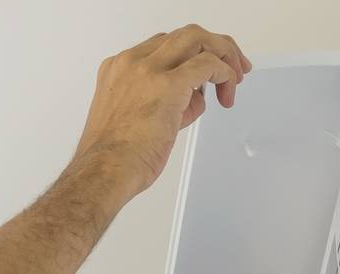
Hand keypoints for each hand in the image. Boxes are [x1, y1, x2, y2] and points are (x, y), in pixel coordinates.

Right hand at [72, 25, 250, 202]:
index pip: (164, 46)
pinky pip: (207, 64)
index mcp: (118, 69)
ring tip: (236, 78)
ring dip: (223, 55)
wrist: (103, 172)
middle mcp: (131, 62)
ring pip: (197, 39)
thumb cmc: (114, 159)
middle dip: (215, 48)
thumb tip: (192, 101)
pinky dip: (225, 73)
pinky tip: (228, 89)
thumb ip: (164, 104)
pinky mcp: (168, 85)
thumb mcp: (135, 122)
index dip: (190, 58)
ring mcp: (149, 70)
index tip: (206, 74)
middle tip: (233, 67)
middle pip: (184, 36)